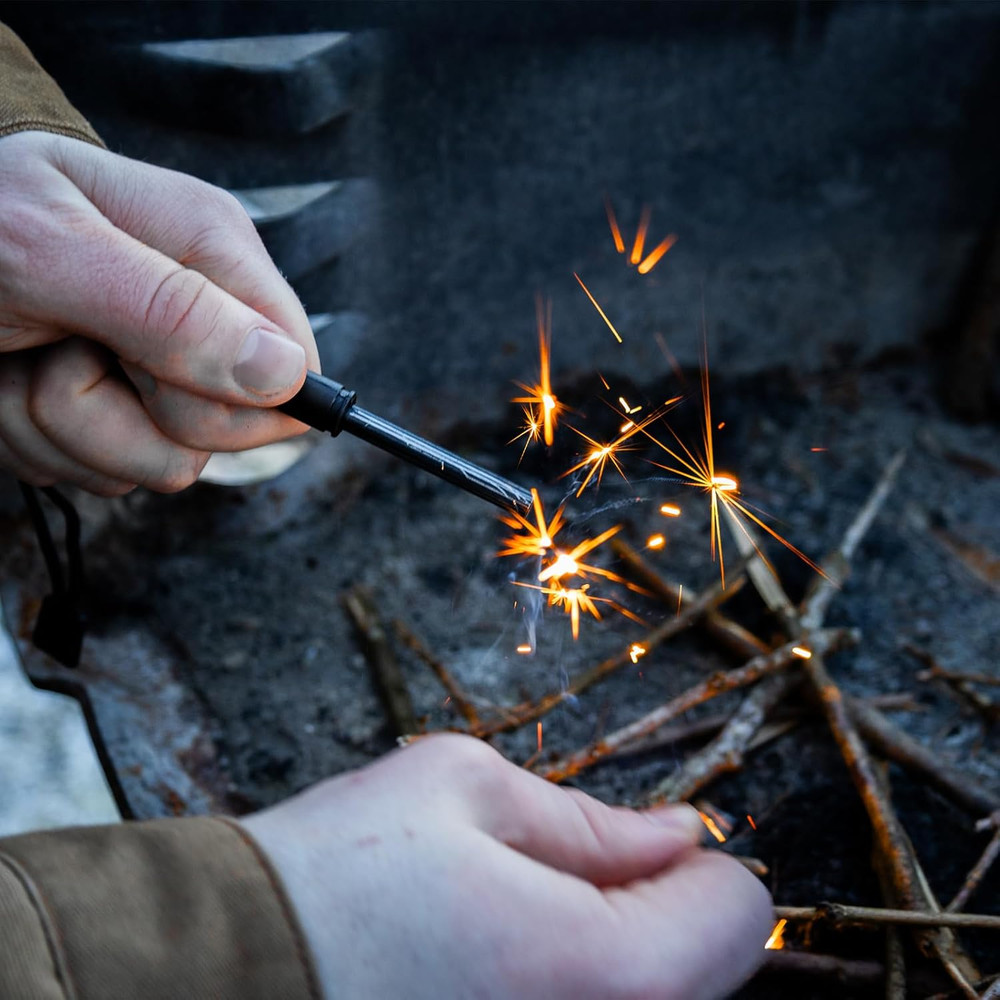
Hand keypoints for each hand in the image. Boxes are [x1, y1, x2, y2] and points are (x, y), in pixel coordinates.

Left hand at [0, 131, 318, 494]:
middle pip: (225, 432)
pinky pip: (108, 474)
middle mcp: (198, 316)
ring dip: (67, 428)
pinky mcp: (112, 413)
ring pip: (161, 467)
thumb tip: (284, 373)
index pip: (295, 368)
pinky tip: (17, 380)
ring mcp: (154, 372)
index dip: (232, 397)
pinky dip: (42, 442)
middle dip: (126, 411)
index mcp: (211, 251)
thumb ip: (169, 310)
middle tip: (68, 345)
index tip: (147, 366)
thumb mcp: (48, 250)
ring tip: (30, 355)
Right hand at [242, 734, 772, 999]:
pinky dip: (575, 989)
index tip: (645, 845)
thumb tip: (678, 832)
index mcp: (598, 968)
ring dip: (618, 953)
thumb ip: (592, 821)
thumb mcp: (465, 790)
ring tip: (525, 919)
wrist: (224, 971)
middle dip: (659, 910)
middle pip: (707, 974)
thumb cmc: (336, 874)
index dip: (694, 863)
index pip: (735, 916)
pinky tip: (502, 963)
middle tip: (570, 877)